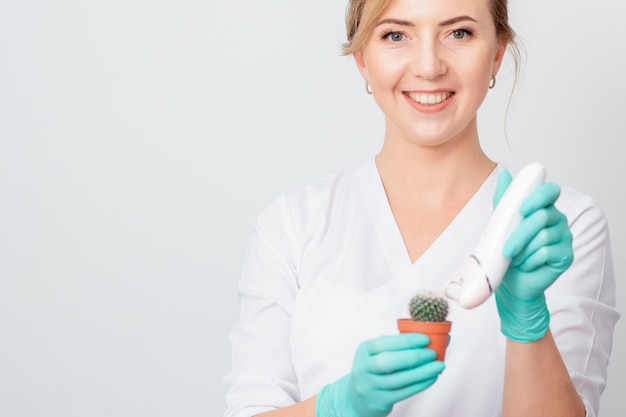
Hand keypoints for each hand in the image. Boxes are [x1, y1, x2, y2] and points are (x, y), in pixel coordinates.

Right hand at [316, 333, 444, 416]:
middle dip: (414, 356)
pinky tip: (431, 378)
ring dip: (421, 372)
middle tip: (432, 353)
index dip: (405, 341)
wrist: (358, 397)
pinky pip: (403, 392)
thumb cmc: (376, 369)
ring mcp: (369, 386)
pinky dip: (420, 385)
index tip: (425, 338)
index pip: (383, 343)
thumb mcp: (380, 353)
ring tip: (438, 366)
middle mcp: (363, 368)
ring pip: (398, 379)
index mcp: (364, 350)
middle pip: (388, 362)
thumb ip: (404, 345)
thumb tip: (441, 338)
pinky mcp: (378, 401)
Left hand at [492, 170, 573, 341]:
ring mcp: (564, 237)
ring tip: (515, 258)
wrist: (511, 280)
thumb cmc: (507, 249)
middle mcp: (557, 219)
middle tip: (506, 248)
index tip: (522, 208)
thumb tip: (506, 175)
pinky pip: (547, 253)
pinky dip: (531, 260)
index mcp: (543, 207)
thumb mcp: (501, 223)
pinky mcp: (566, 255)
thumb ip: (505, 199)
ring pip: (543, 237)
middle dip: (519, 234)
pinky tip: (526, 265)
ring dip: (523, 250)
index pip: (549, 191)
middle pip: (542, 217)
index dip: (538, 196)